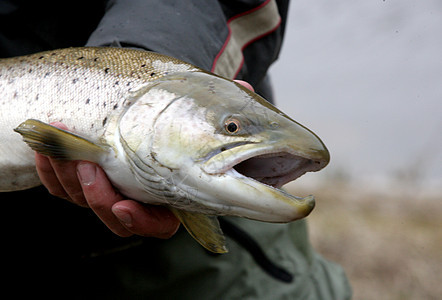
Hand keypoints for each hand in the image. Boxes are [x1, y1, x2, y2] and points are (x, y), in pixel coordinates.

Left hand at [35, 80, 253, 238]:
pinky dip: (52, 169)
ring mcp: (110, 188)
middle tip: (89, 167)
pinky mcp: (83, 178)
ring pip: (84, 201)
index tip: (124, 206)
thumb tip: (245, 87)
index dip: (140, 221)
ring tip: (66, 145)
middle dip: (96, 197)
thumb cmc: (177, 113)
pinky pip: (61, 186)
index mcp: (169, 194)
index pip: (158, 224)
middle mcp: (139, 197)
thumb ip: (222, 105)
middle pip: (114, 217)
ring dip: (70, 178)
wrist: (144, 106)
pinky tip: (50, 146)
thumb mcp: (200, 108)